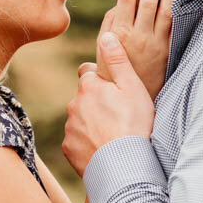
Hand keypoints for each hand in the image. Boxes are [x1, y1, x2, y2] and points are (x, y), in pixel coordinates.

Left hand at [62, 32, 154, 175]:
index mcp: (89, 86)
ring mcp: (69, 128)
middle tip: (118, 117)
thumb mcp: (133, 87)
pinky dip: (87, 143)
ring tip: (113, 135)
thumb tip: (106, 35)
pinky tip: (103, 149)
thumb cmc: (133, 125)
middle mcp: (73, 104)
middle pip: (84, 98)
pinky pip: (76, 141)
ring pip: (79, 119)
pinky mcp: (68, 149)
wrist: (123, 166)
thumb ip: (118, 60)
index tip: (115, 93)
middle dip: (96, 103)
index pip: (89, 74)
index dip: (102, 81)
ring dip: (91, 124)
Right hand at [99, 0, 179, 98]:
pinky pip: (177, 22)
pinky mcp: (168, 49)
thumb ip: (111, 22)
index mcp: (119, 32)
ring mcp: (156, 43)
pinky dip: (181, 3)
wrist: (127, 97)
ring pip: (165, 7)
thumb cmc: (112, 68)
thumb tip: (118, 3)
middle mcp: (138, 35)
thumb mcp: (104, 45)